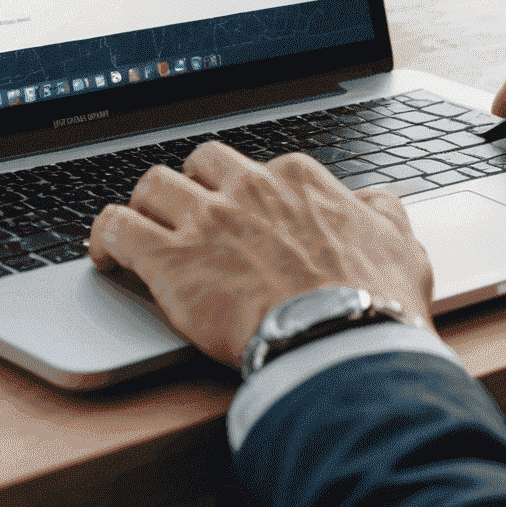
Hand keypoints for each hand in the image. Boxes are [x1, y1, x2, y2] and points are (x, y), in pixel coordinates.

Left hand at [87, 142, 433, 369]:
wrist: (340, 343)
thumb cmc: (374, 301)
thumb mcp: (401, 245)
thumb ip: (383, 213)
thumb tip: (374, 202)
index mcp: (297, 179)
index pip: (259, 166)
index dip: (247, 192)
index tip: (244, 213)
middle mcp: (247, 187)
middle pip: (201, 163)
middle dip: (194, 184)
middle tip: (191, 213)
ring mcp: (205, 220)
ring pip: (153, 185)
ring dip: (146, 205)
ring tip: (143, 226)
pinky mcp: (170, 260)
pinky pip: (119, 228)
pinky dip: (105, 235)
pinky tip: (104, 252)